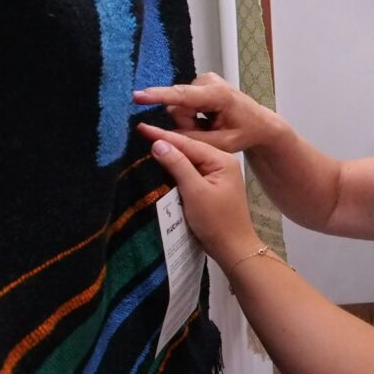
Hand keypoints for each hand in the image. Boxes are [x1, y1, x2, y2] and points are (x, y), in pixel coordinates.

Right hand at [133, 72, 270, 152]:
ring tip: (212, 126)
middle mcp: (208, 81)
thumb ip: (191, 140)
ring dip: (191, 122)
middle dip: (188, 125)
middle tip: (210, 132)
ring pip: (179, 107)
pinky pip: (184, 103)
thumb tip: (162, 136)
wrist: (260, 122)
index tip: (137, 96)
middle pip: (178, 107)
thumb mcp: (221, 144)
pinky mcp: (200, 82)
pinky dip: (194, 115)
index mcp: (217, 95)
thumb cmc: (245, 133)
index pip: (182, 96)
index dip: (158, 96)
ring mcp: (204, 80)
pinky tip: (210, 119)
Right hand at [138, 123, 260, 266]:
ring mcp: (217, 175)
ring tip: (146, 142)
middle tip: (140, 130)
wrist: (233, 248)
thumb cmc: (216, 221)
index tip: (140, 126)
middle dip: (166, 141)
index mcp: (222, 160)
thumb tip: (158, 143)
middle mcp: (221, 163)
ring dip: (169, 155)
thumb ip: (178, 165)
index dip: (163, 135)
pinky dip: (175, 169)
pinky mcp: (210, 187)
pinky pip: (190, 172)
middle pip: (188, 149)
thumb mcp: (195, 191)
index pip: (188, 143)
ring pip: (188, 160)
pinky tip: (161, 164)